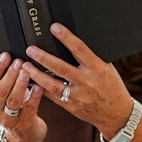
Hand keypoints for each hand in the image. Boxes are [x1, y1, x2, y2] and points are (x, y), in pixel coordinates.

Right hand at [0, 52, 46, 141]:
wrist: (24, 136)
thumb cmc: (16, 108)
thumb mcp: (6, 95)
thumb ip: (7, 80)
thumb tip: (15, 57)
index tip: (6, 55)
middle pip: (0, 90)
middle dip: (10, 74)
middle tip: (19, 62)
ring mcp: (9, 119)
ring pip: (13, 100)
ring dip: (20, 84)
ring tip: (27, 72)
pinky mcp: (24, 124)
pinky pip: (29, 108)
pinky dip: (34, 96)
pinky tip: (39, 86)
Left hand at [22, 24, 134, 138]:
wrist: (117, 114)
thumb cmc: (112, 87)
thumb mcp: (107, 69)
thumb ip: (92, 58)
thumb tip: (75, 43)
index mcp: (97, 69)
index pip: (79, 49)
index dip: (66, 37)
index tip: (54, 28)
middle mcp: (87, 82)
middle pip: (61, 67)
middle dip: (43, 58)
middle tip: (31, 49)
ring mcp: (78, 96)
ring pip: (53, 85)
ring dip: (36, 75)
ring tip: (25, 66)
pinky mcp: (71, 106)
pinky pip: (52, 97)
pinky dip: (40, 89)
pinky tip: (30, 82)